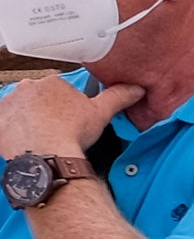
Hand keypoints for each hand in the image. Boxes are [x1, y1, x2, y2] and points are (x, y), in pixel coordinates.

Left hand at [0, 70, 126, 163]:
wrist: (45, 155)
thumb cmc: (70, 133)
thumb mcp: (102, 113)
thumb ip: (118, 97)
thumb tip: (136, 89)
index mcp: (52, 82)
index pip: (59, 89)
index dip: (67, 105)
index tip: (71, 118)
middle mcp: (27, 88)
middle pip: (38, 97)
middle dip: (46, 110)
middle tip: (57, 128)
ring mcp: (10, 104)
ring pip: (21, 109)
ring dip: (29, 119)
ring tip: (42, 137)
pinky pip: (6, 123)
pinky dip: (14, 131)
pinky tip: (27, 142)